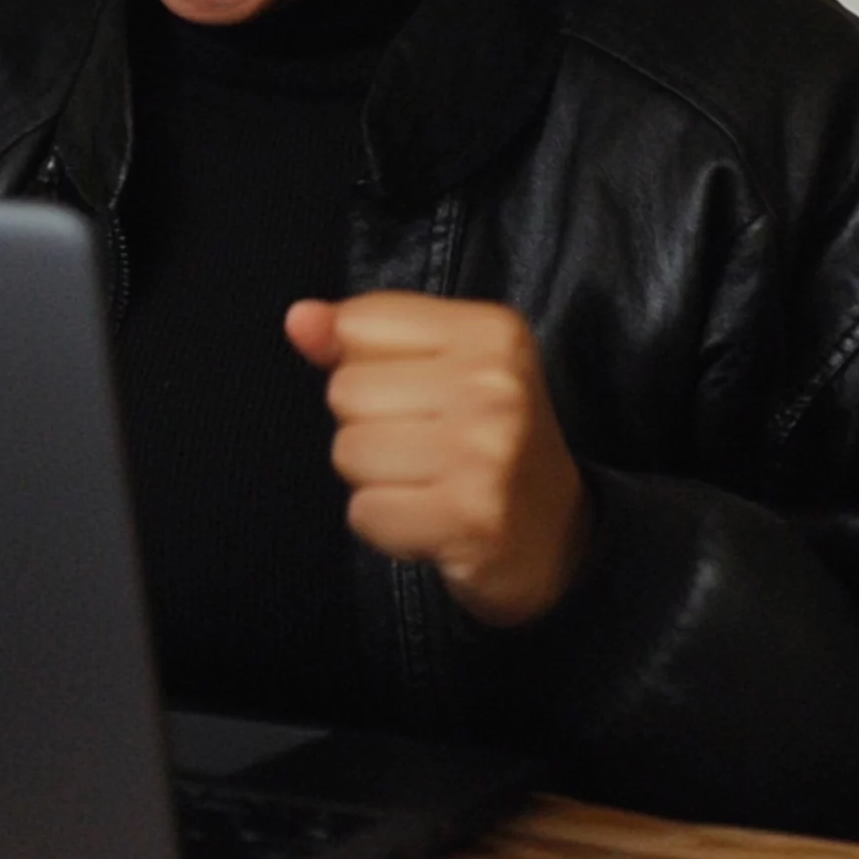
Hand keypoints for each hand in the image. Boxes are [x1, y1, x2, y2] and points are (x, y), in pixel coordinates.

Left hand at [285, 293, 589, 626]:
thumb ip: (361, 337)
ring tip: (426, 482)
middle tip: (425, 446)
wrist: (558, 540)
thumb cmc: (484, 440)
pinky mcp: (470, 518)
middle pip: (346, 391)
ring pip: (348, 452)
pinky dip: (383, 524)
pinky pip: (364, 512)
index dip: (365, 363)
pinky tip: (426, 520)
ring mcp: (486, 452)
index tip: (417, 392)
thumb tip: (299, 318)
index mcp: (490, 330)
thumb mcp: (439, 367)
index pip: (359, 322)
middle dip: (367, 425)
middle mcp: (494, 384)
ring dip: (373, 478)